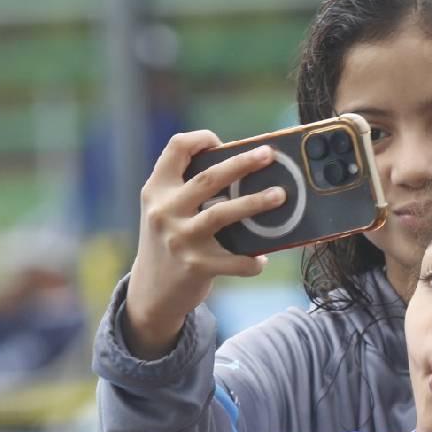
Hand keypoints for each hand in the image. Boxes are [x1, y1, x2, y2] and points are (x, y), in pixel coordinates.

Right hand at [124, 131, 285, 357]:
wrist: (151, 292)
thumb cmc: (169, 242)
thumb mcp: (165, 211)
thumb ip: (188, 191)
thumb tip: (244, 171)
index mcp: (157, 190)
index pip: (176, 149)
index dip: (201, 139)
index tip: (223, 142)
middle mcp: (164, 211)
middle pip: (208, 178)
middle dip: (242, 163)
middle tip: (269, 155)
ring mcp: (180, 239)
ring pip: (223, 213)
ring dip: (256, 202)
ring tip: (281, 196)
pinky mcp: (196, 267)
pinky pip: (235, 261)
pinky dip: (252, 260)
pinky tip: (262, 258)